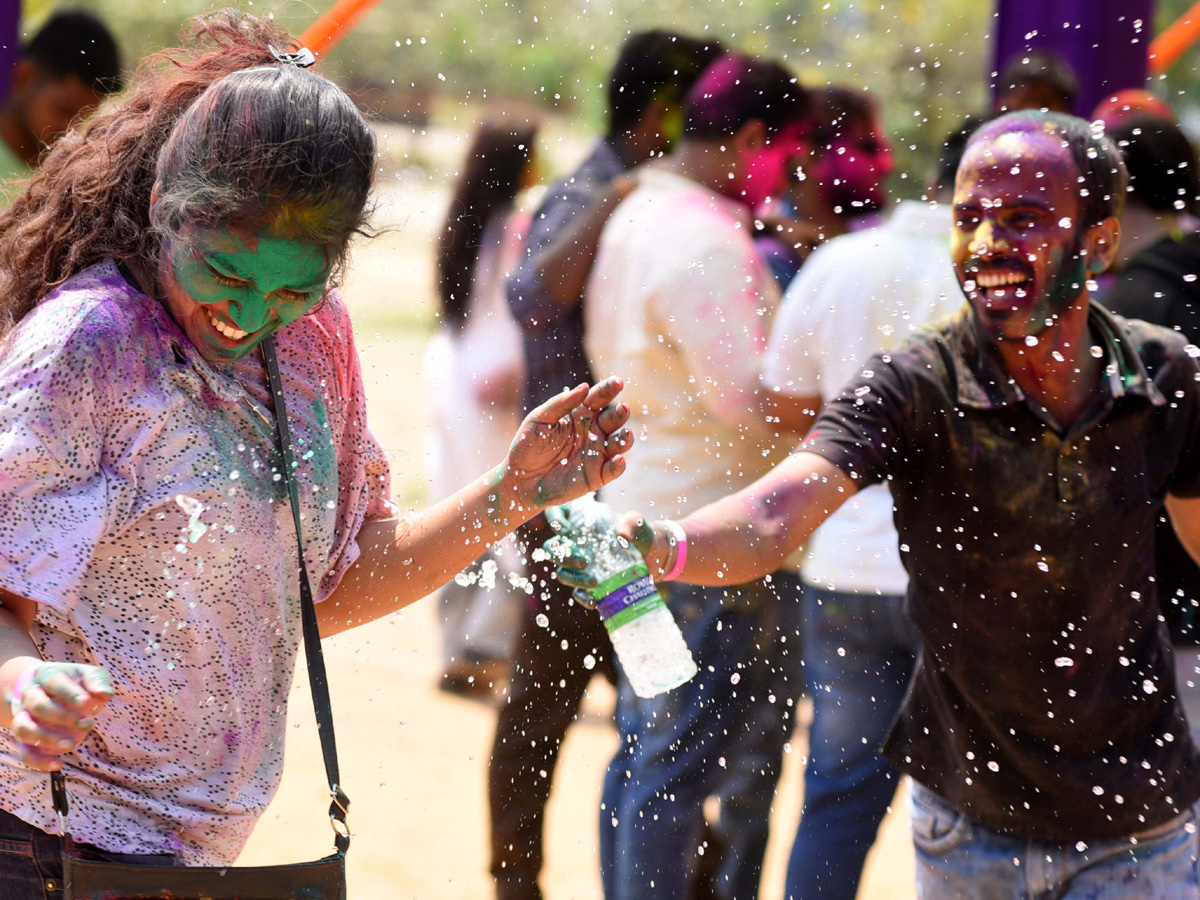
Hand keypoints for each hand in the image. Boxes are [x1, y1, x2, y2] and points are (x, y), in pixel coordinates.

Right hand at [8, 662, 113, 770]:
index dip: (69, 693)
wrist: (54, 692)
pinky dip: (38, 761)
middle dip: (62, 716)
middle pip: (37, 705)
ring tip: (72, 744)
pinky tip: (59, 764)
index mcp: (46, 675)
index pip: (53, 682)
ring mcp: (24, 716)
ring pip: (23, 728)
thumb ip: (97, 682)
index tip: (87, 703)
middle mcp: (30, 694)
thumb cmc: (77, 683)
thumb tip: (105, 694)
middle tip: (87, 722)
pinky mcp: (26, 738)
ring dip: (47, 738)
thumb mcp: (89, 676)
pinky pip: (25, 751)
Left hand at [500, 377, 631, 518]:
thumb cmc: (527, 445)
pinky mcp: (597, 476)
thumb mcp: (539, 420)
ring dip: (625, 438)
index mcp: (580, 414)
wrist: (519, 479)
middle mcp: (593, 432)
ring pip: (619, 443)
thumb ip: (560, 404)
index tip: (618, 382)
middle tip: (623, 408)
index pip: (599, 398)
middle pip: (613, 419)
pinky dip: (618, 466)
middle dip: (621, 413)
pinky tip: (618, 460)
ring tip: (625, 434)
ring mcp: (597, 454)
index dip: (610, 389)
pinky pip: (613, 470)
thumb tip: (584, 387)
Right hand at [551, 511, 664, 591]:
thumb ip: (630, 523)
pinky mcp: (587, 582)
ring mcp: (578, 564)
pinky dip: (583, 597)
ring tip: (594, 581)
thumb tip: (622, 535)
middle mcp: (574, 542)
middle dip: (560, 555)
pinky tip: (594, 600)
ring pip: (562, 572)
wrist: (650, 557)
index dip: (554, 519)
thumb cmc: (638, 533)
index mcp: (580, 520)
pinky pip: (577, 592)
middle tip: (583, 561)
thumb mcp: (636, 523)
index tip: (565, 528)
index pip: (556, 513)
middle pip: (551, 547)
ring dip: (573, 578)